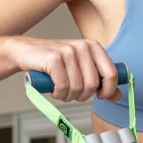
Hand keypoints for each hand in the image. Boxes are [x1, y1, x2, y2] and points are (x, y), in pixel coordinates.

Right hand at [4, 36, 119, 103]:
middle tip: (73, 94)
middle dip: (83, 96)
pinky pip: (63, 86)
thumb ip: (100, 80)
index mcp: (93, 47)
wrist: (25, 52)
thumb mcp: (80, 68)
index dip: (108, 90)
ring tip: (61, 91)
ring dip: (68, 96)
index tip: (100, 96)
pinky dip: (58, 94)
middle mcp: (82, 46)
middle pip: (93, 84)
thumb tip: (118, 96)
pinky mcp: (53, 58)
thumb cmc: (55, 62)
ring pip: (77, 87)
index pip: (111, 73)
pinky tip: (54, 90)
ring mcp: (67, 51)